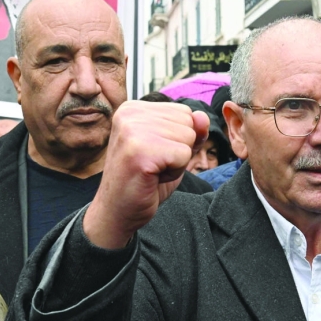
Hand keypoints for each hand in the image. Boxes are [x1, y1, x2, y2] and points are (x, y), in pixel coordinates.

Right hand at [83, 101, 209, 248]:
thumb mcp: (172, 150)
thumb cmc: (144, 181)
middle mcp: (130, 113)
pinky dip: (175, 172)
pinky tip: (152, 178)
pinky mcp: (140, 150)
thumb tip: (203, 117)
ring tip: (152, 171)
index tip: (153, 154)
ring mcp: (132, 130)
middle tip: (153, 165)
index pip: (184, 112)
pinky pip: (183, 154)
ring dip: (176, 162)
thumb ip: (190, 131)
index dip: (178, 139)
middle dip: (179, 150)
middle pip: (188, 123)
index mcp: (133, 108)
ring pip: (188, 138)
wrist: (117, 212)